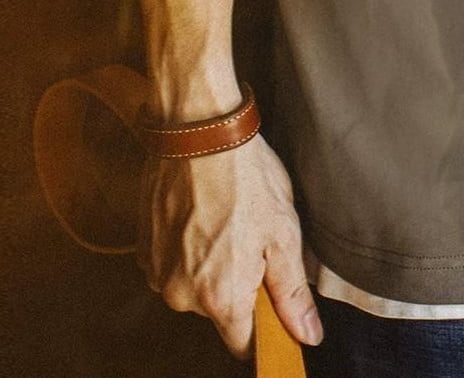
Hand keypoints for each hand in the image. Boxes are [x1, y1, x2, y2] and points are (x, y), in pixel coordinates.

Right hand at [139, 133, 322, 358]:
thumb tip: (308, 335)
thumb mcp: (283, 233)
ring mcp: (158, 273)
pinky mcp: (144, 249)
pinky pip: (173, 263)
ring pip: (195, 284)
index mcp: (221, 298)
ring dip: (212, 263)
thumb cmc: (245, 178)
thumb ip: (292, 292)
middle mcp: (182, 296)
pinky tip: (205, 212)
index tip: (272, 303)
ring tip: (228, 218)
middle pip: (219, 309)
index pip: (243, 344)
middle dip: (238, 283)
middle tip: (254, 236)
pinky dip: (189, 246)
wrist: (198, 132)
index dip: (262, 326)